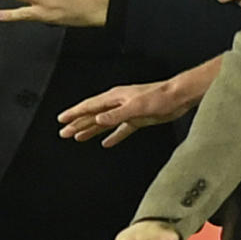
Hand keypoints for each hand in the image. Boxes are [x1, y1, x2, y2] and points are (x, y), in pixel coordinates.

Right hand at [57, 58, 219, 146]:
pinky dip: (113, 136)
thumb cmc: (160, 96)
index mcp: (115, 98)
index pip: (89, 107)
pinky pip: (121, 130)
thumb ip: (117, 115)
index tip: (62, 120)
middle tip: (64, 133)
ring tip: (77, 137)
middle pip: (93, 115)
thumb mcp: (137, 107)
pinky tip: (106, 143)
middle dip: (77, 124)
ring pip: (104, 123)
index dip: (74, 114)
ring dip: (90, 130)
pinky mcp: (137, 120)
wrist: (179, 96)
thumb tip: (98, 120)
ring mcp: (127, 112)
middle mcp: (118, 104)